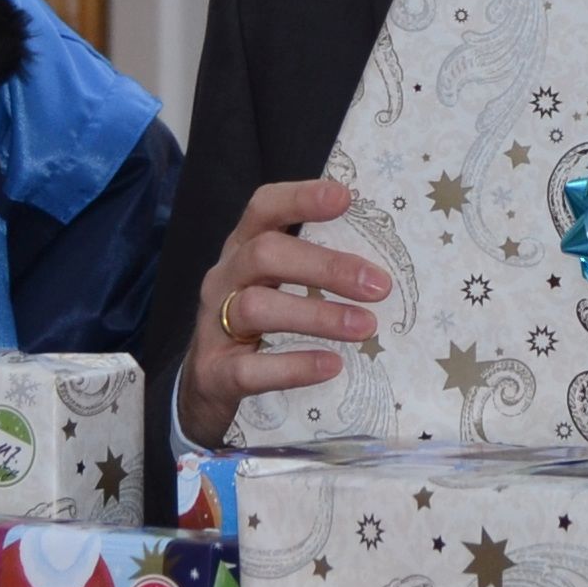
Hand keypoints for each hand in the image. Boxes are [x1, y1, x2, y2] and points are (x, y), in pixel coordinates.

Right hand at [176, 179, 388, 444]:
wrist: (205, 388)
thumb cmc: (254, 328)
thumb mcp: (275, 287)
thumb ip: (314, 269)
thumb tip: (382, 265)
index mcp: (242, 250)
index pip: (263, 209)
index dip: (300, 198)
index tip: (346, 198)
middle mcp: (223, 280)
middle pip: (264, 255)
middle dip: (325, 267)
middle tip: (379, 286)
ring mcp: (213, 327)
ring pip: (257, 308)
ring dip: (317, 315)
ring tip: (365, 327)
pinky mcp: (214, 374)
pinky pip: (250, 368)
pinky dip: (294, 366)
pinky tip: (332, 365)